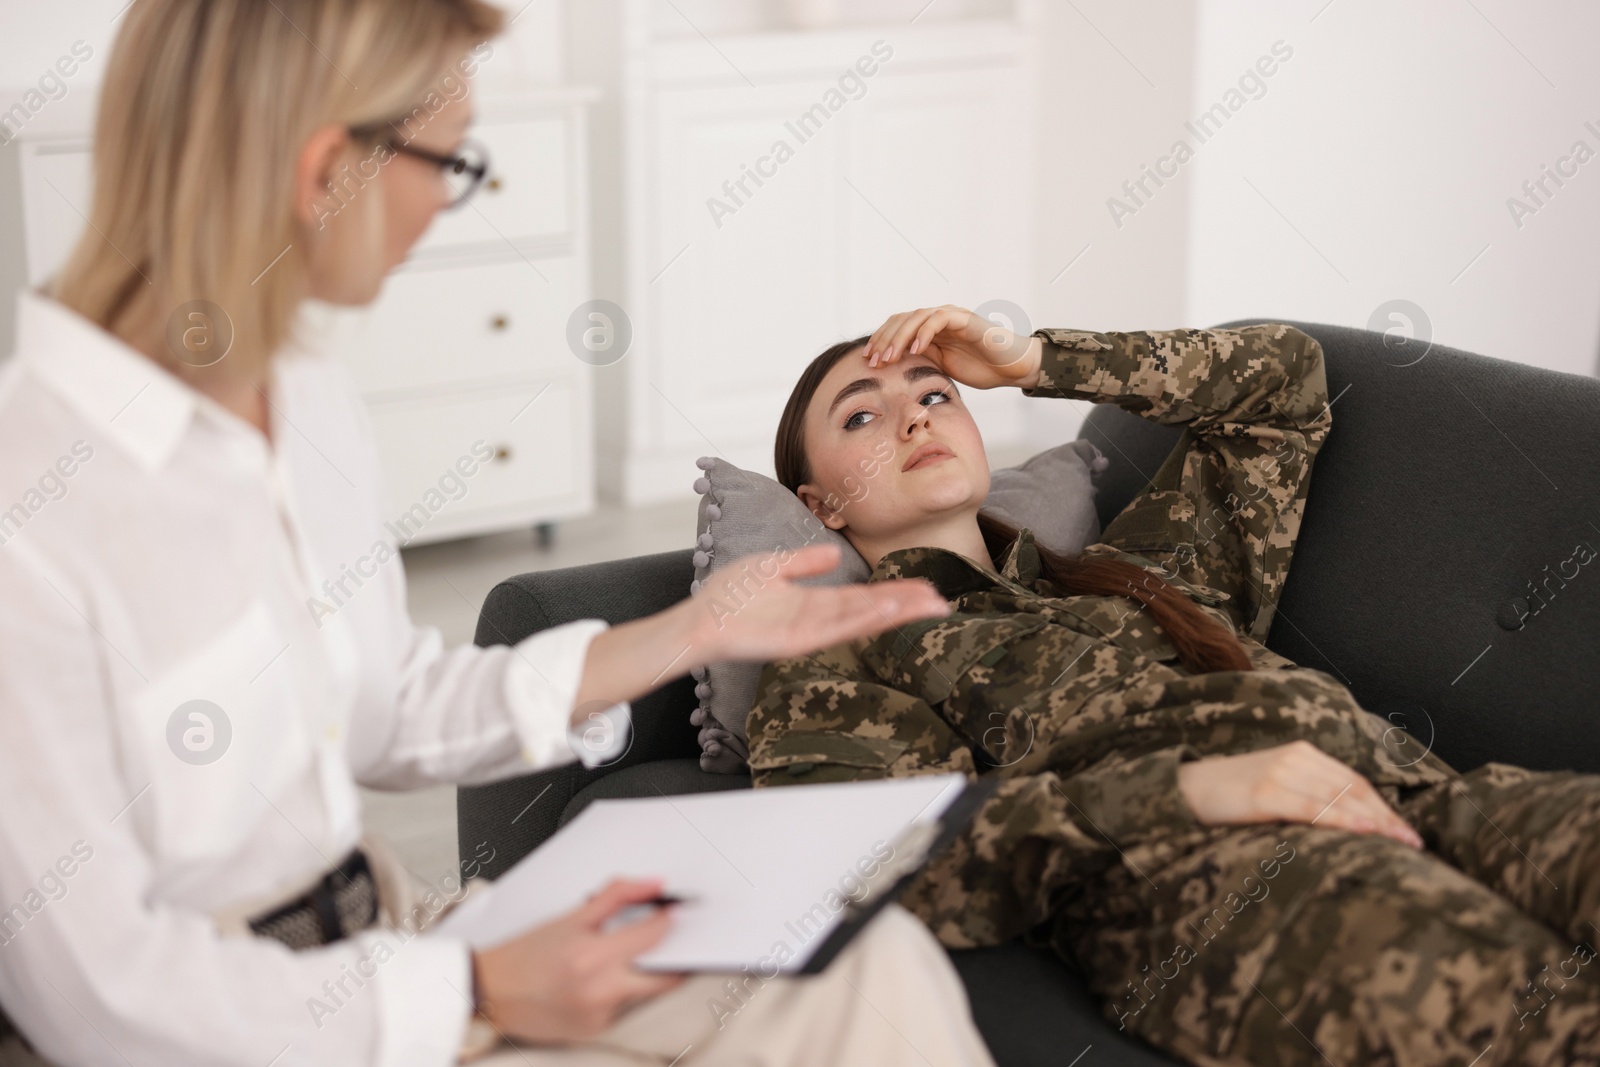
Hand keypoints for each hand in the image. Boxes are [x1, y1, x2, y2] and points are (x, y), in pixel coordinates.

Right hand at [471, 878, 685, 1043]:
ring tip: (617, 960)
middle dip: (673, 959)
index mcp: (593, 956)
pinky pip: (623, 1009)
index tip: (673, 913)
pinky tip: (596, 984)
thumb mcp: (572, 917)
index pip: (653, 937)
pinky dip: (619, 994)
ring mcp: (599, 1016)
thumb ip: (617, 897)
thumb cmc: (526, 954)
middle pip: (665, 977)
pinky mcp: (596, 1031)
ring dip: (643, 976)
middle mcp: (599, 990)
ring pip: (644, 994)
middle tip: (670, 943)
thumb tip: (654, 885)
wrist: (491, 992)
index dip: (668, 921)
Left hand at [685, 542, 950, 664]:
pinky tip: (882, 612)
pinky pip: (833, 630)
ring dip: (890, 613)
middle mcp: (816, 618)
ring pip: (858, 620)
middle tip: (940, 602)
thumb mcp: (771, 567)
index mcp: (812, 602)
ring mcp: (807, 632)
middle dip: (903, 605)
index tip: (923, 588)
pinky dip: (858, 621)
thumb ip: (804, 563)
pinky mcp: (794, 642)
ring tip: (922, 606)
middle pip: (869, 610)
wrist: (697, 619)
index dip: (892, 593)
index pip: (862, 596)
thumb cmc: (727, 597)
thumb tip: (835, 554)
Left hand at [863, 304, 1041, 389]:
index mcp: (929, 330)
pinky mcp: (964, 319)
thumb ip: (921, 362)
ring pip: (916, 318)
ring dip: (899, 337)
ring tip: (889, 357)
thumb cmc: (981, 368)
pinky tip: (914, 349)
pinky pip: (938, 320)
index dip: (880, 341)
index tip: (867, 360)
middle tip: (873, 361)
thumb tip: (892, 370)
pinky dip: (924, 332)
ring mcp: (951, 316)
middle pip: (901, 320)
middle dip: (884, 340)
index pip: (897, 328)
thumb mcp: (942, 368)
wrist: (1011, 368)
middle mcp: (937, 319)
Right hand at [1176, 740, 1422, 848]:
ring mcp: (1279, 773)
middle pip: (1354, 788)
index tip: (1406, 832)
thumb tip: (1346, 826)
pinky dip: (1343, 819)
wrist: (1181, 790)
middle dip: (1387, 817)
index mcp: (1300, 753)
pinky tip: (1365, 831)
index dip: (1384, 806)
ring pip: (1339, 797)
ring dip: (1375, 822)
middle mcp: (1295, 757)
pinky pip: (1313, 808)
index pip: (1354, 781)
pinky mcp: (1264, 793)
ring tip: (1400, 843)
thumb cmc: (1228, 797)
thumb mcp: (1272, 788)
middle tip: (1414, 843)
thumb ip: (1305, 796)